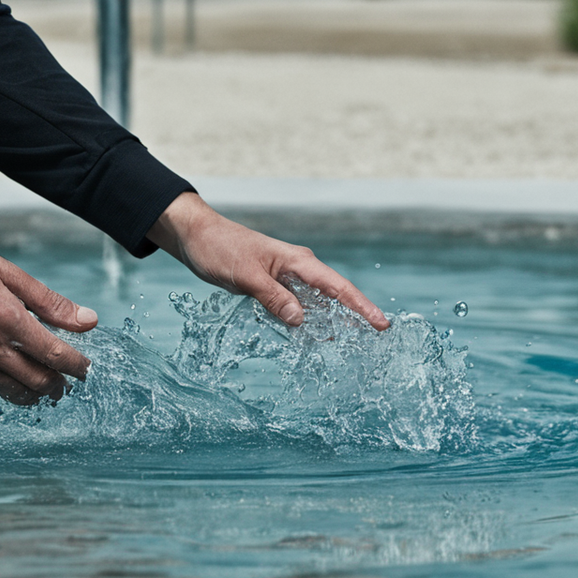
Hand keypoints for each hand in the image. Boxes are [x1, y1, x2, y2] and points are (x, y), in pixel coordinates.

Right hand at [0, 211, 98, 404]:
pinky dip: (3, 388)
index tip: (87, 369)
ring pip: (10, 389)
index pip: (54, 353)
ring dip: (33, 393)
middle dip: (58, 385)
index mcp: (7, 317)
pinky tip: (12, 383)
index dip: (76, 365)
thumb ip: (48, 300)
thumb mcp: (5, 271)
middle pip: (36, 379)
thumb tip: (87, 320)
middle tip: (69, 383)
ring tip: (46, 390)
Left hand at [146, 193, 389, 330]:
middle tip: (375, 338)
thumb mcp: (245, 276)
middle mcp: (298, 268)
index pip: (338, 287)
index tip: (381, 324)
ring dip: (333, 320)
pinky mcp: (273, 285)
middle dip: (356, 315)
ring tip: (353, 342)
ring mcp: (286, 277)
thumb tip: (301, 320)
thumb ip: (273, 298)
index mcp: (298, 261)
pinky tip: (314, 335)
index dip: (361, 306)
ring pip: (317, 302)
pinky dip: (309, 320)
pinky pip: (298, 305)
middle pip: (335, 295)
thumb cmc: (219, 249)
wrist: (196, 235)